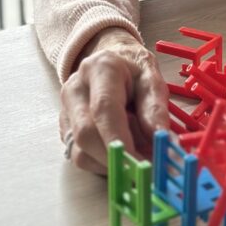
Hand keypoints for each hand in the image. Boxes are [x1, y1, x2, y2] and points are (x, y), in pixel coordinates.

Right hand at [59, 27, 168, 173]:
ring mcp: (65, 109)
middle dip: (116, 156)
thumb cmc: (133, 70)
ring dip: (111, 161)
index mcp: (100, 69)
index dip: (120, 139)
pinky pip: (79, 155)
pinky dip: (103, 162)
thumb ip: (156, 108)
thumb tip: (161, 140)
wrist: (111, 58)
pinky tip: (121, 151)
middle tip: (145, 167)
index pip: (104, 108)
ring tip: (137, 152)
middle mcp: (75, 88)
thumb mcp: (152, 79)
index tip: (140, 163)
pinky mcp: (64, 128)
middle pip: (86, 133)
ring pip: (80, 149)